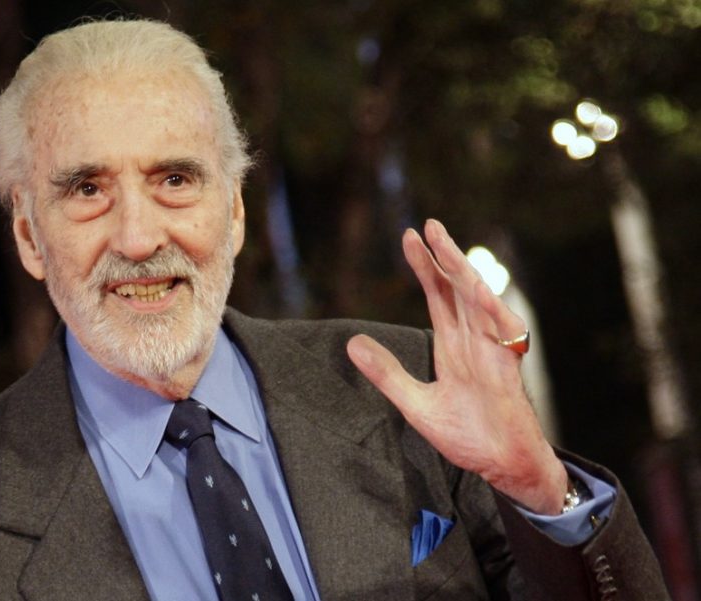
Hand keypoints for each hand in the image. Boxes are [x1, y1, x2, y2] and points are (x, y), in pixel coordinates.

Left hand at [347, 219, 566, 513]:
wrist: (503, 465)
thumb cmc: (468, 435)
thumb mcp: (415, 404)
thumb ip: (387, 374)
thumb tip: (352, 343)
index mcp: (453, 345)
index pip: (438, 296)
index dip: (425, 267)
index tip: (409, 238)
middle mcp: (474, 340)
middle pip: (457, 289)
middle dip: (443, 257)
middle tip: (426, 226)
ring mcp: (492, 351)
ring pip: (479, 301)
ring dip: (463, 272)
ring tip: (445, 245)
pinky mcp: (507, 369)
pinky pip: (503, 333)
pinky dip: (491, 311)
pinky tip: (477, 290)